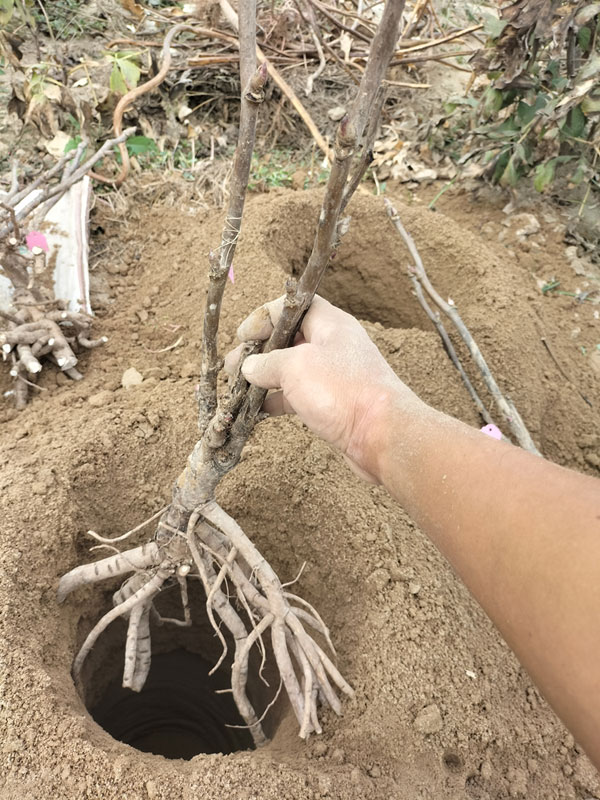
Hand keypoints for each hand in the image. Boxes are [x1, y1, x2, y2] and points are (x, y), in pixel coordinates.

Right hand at [225, 295, 423, 481]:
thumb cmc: (343, 391)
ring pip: (290, 370)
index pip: (292, 307)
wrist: (382, 436)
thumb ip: (267, 362)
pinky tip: (256, 411)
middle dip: (257, 351)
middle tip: (232, 367)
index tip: (243, 336)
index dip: (264, 317)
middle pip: (288, 339)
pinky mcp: (330, 403)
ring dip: (262, 377)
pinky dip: (275, 400)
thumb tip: (248, 367)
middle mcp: (332, 346)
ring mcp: (332, 376)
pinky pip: (296, 396)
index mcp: (329, 324)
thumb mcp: (295, 367)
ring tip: (237, 388)